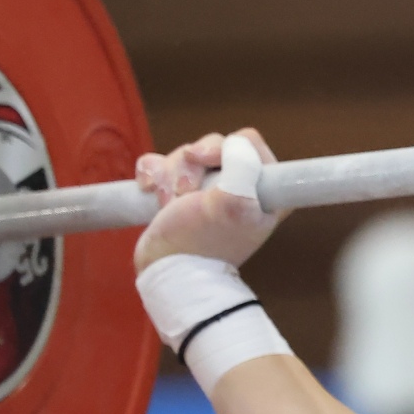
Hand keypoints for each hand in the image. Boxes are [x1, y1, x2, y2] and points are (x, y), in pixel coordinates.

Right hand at [132, 129, 286, 271]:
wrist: (168, 270)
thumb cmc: (202, 242)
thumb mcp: (234, 204)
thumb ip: (244, 167)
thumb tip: (235, 143)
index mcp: (264, 189)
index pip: (249, 142)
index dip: (226, 146)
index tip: (210, 160)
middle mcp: (240, 186)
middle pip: (214, 145)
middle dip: (192, 164)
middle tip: (186, 192)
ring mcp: (208, 189)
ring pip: (186, 154)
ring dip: (171, 173)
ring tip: (168, 201)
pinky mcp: (179, 192)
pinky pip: (161, 163)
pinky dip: (153, 173)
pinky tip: (149, 190)